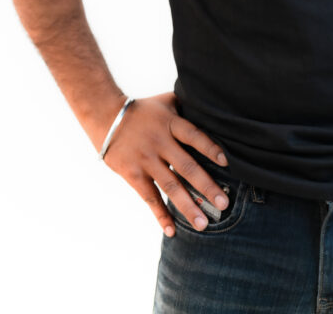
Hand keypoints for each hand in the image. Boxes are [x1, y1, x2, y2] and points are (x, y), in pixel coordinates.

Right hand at [100, 91, 229, 235]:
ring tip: (203, 224)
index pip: (194, 136)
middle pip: (186, 167)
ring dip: (187, 206)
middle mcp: (160, 142)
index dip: (210, 148)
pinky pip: (149, 197)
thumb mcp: (166, 102)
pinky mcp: (133, 174)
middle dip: (206, 187)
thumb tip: (212, 110)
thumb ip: (187, 108)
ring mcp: (146, 160)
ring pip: (170, 186)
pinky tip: (172, 230)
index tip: (227, 163)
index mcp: (170, 124)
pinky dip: (160, 215)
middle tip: (223, 205)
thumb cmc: (143, 110)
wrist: (105, 116)